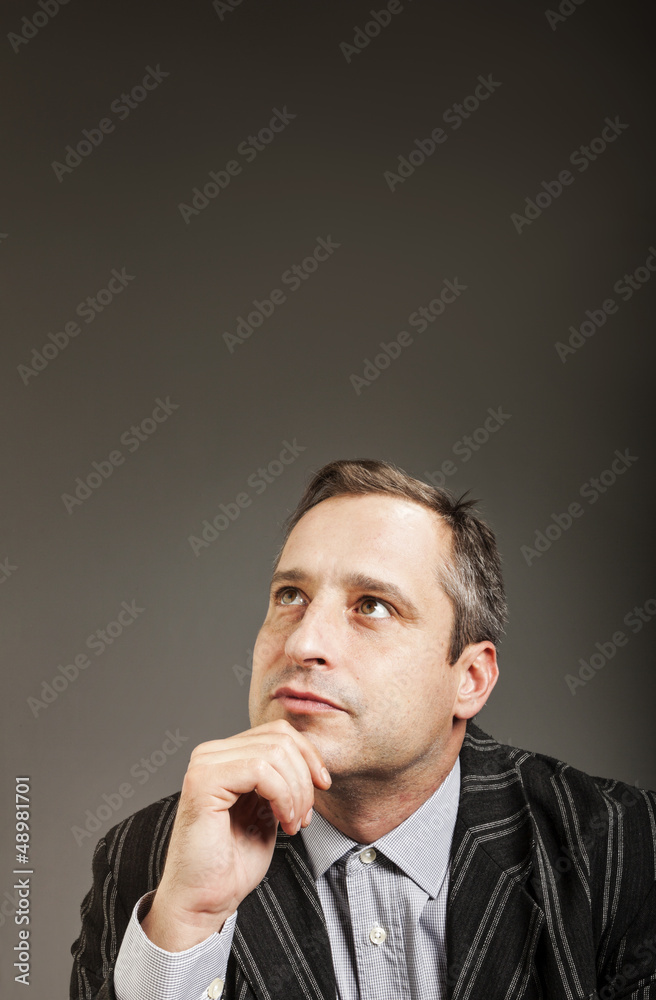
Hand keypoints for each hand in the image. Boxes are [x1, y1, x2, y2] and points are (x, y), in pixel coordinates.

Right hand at [141, 718, 330, 949]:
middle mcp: (211, 754)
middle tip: (305, 816)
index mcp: (226, 757)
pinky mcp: (203, 782)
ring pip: (274, 752)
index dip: (308, 755)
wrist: (203, 901)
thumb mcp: (268, 810)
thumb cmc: (232, 864)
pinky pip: (261, 770)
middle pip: (280, 739)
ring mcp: (205, 765)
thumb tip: (309, 759)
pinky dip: (283, 797)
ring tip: (294, 823)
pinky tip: (283, 823)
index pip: (278, 732)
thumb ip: (280, 780)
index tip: (322, 786)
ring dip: (296, 791)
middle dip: (305, 778)